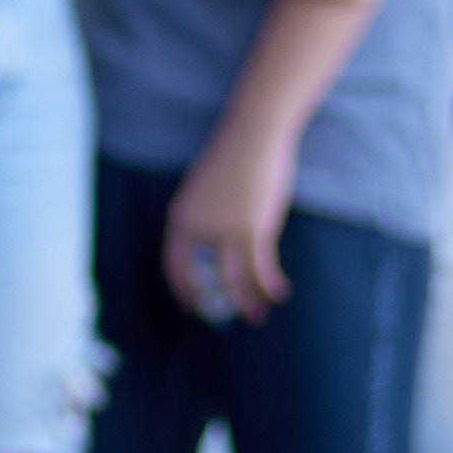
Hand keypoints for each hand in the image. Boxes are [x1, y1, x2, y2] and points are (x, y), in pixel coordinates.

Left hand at [167, 117, 301, 319]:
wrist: (252, 135)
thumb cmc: (232, 159)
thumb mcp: (205, 189)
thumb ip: (204, 216)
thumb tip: (212, 241)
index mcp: (181, 217)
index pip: (173, 264)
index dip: (182, 289)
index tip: (191, 306)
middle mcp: (198, 228)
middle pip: (203, 279)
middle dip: (216, 303)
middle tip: (228, 316)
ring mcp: (225, 230)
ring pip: (235, 281)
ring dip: (247, 303)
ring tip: (256, 316)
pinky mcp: (254, 229)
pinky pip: (261, 268)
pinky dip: (269, 285)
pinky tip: (278, 292)